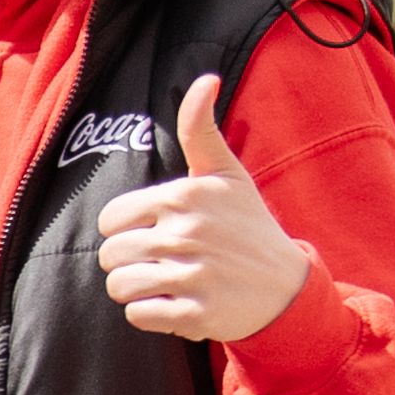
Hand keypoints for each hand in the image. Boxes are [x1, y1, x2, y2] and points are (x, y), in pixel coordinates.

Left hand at [92, 76, 314, 342]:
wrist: (285, 287)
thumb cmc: (246, 225)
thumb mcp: (226, 173)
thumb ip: (201, 129)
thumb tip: (205, 78)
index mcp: (184, 197)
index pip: (110, 220)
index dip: (125, 230)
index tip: (154, 233)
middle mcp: (187, 233)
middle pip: (110, 255)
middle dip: (127, 262)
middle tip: (162, 262)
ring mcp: (192, 275)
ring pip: (118, 286)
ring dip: (135, 290)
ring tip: (166, 282)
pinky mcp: (196, 313)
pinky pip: (137, 315)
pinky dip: (150, 314)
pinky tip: (177, 302)